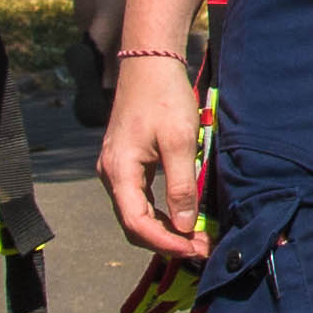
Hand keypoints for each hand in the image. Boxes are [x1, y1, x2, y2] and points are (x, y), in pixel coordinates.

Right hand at [100, 52, 209, 258]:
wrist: (150, 63)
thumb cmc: (164, 97)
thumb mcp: (180, 141)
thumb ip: (181, 186)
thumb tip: (186, 227)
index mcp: (118, 171)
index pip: (136, 223)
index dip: (166, 242)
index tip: (195, 249)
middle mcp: (111, 174)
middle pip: (134, 225)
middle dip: (167, 241)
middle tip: (202, 248)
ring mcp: (116, 170)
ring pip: (137, 214)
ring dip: (166, 230)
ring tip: (197, 237)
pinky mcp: (127, 164)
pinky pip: (140, 200)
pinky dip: (161, 214)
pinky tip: (184, 216)